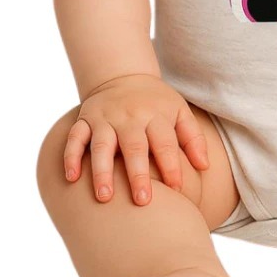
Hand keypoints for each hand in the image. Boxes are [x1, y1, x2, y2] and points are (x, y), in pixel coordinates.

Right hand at [62, 73, 209, 205]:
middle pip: (134, 146)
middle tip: (142, 201)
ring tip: (105, 197)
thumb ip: (193, 138)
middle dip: (138, 174)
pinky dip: (71, 156)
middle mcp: (130, 116)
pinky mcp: (84, 119)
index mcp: (156, 115)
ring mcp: (105, 118)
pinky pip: (75, 138)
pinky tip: (72, 178)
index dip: (171, 166)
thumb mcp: (180, 111)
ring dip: (102, 171)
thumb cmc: (156, 103)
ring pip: (102, 145)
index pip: (165, 143)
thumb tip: (205, 166)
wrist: (123, 75)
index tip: (176, 190)